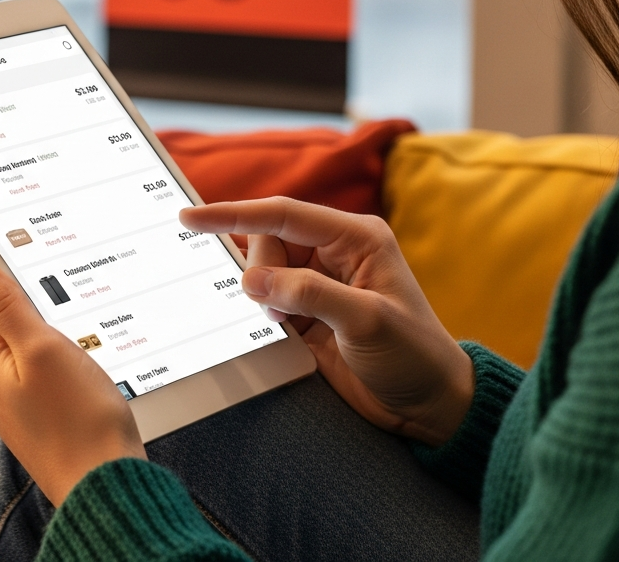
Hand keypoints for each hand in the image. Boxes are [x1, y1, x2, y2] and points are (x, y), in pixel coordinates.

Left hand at [0, 255, 145, 505]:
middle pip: (13, 322)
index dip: (24, 282)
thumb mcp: (42, 347)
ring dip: (59, 340)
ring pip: (33, 348)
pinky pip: (46, 373)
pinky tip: (87, 374)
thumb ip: (5, 305)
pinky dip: (66, 365)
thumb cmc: (79, 416)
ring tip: (86, 349)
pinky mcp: (38, 416)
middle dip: (45, 313)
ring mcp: (14, 403)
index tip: (56, 282)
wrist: (104, 482)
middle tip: (78, 320)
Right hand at [180, 198, 473, 446]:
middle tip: (282, 312)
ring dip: (264, 297)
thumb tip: (253, 279)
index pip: (284, 213)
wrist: (428, 405)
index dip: (235, 214)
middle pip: (269, 240)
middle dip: (262, 272)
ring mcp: (320, 283)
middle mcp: (336, 252)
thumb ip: (309, 294)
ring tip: (291, 325)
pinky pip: (269, 300)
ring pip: (264, 271)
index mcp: (356, 236)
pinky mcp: (309, 314)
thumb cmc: (413, 355)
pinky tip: (282, 331)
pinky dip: (264, 313)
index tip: (190, 219)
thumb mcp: (366, 321)